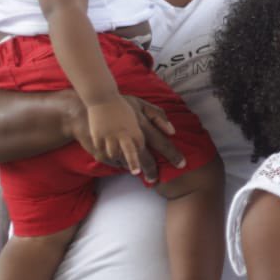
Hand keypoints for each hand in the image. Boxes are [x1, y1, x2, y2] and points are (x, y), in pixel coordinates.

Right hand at [65, 93, 184, 181]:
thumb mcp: (142, 105)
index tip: (181, 165)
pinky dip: (117, 162)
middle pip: (144, 158)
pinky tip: (121, 162)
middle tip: (154, 180)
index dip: (173, 155)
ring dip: (131, 166)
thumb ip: (159, 117)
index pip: (162, 144)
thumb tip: (172, 132)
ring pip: (125, 162)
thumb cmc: (122, 103)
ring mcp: (114, 141)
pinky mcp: (100, 144)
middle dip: (151, 171)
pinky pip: (110, 159)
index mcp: (142, 128)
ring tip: (136, 170)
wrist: (98, 99)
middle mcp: (130, 136)